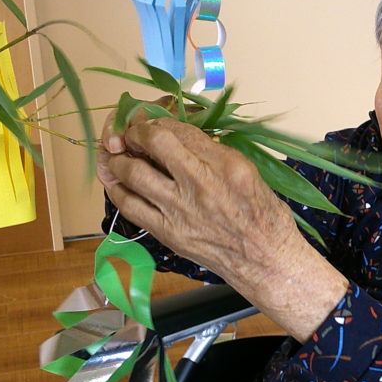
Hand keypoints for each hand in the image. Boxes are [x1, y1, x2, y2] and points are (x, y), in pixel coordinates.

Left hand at [99, 112, 347, 340]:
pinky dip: (117, 189)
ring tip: (117, 156)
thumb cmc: (264, 216)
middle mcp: (200, 183)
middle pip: (152, 142)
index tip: (152, 125)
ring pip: (133, 172)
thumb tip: (181, 139)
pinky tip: (116, 183)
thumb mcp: (250, 172)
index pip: (179, 129)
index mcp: (226, 164)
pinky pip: (130, 206)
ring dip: (118, 160)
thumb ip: (214, 154)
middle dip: (135, 133)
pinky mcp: (168, 233)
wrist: (266, 261)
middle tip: (131, 136)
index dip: (158, 121)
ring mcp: (181, 210)